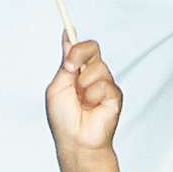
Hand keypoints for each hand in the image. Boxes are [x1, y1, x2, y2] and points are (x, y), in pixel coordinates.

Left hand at [45, 37, 122, 156]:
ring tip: (82, 102)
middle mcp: (91, 75)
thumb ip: (65, 63)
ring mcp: (104, 84)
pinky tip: (92, 108)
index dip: (76, 40)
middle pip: (92, 48)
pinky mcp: (115, 95)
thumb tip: (67, 36)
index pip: (79, 47)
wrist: (76, 141)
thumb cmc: (63, 119)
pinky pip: (105, 85)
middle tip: (70, 69)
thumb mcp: (57, 87)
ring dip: (84, 85)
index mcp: (76, 71)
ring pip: (97, 67)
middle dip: (79, 54)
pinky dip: (94, 96)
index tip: (67, 30)